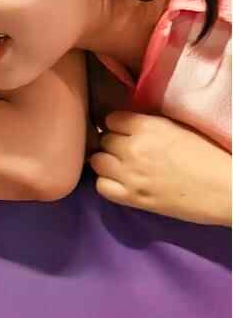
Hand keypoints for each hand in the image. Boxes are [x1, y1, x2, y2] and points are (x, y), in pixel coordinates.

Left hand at [90, 110, 232, 225]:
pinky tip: (120, 183)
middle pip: (104, 141)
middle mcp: (133, 148)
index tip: (125, 132)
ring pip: (98, 162)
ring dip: (107, 163)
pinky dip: (107, 184)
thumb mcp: (178, 128)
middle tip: (127, 152)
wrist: (225, 189)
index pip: (111, 119)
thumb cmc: (209, 156)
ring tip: (121, 167)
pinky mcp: (133, 198)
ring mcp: (130, 174)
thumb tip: (128, 124)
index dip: (118, 126)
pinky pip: (102, 187)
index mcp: (147, 126)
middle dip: (113, 144)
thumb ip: (149, 124)